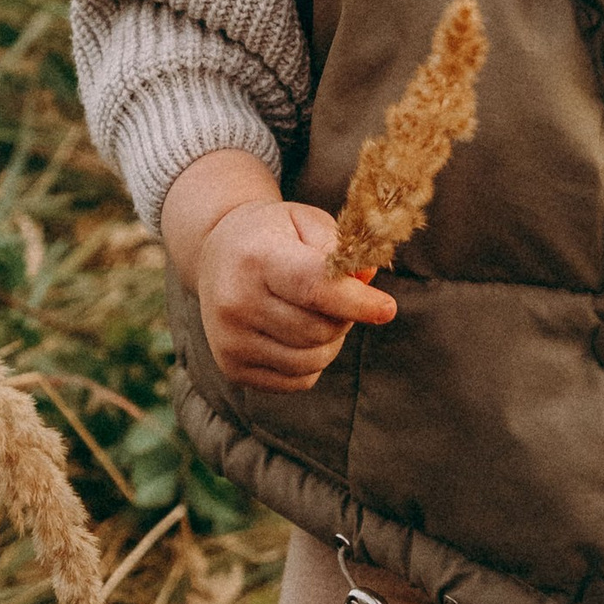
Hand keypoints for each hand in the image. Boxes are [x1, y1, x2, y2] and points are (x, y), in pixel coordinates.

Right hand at [162, 155, 394, 393]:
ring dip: (330, 342)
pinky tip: (298, 334)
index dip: (357, 302)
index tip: (387, 309)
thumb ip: (342, 249)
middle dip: (343, 317)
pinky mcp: (232, 368)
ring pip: (312, 361)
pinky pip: (298, 381)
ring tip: (318, 314)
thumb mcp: (307, 223)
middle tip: (338, 297)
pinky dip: (312, 363)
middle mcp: (236, 302)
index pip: (314, 288)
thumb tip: (368, 279)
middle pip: (318, 329)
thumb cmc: (274, 234)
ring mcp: (230, 340)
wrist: (216, 253)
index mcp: (256, 258)